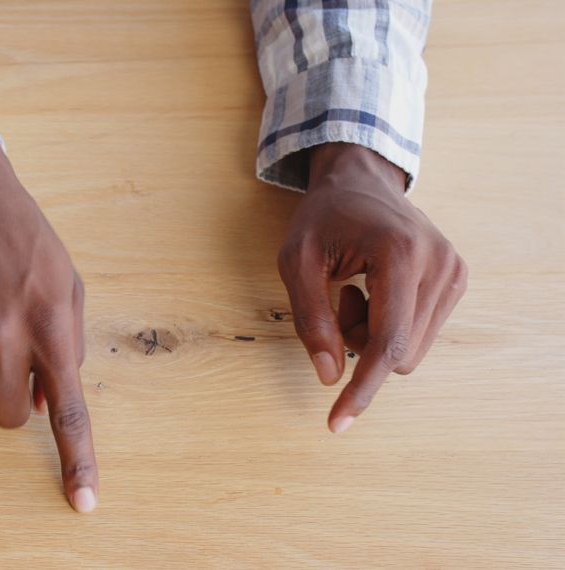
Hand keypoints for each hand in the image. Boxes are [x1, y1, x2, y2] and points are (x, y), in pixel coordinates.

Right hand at [0, 138, 96, 511]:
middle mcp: (3, 330)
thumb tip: (47, 400)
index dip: (76, 460)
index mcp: (49, 320)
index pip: (66, 408)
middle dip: (16, 402)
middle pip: (9, 416)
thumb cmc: (24, 239)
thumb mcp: (66, 283)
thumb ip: (66, 345)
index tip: (82, 501)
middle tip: (13, 365)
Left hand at [277, 143, 467, 433]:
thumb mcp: (296, 261)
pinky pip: (419, 334)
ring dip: (371, 335)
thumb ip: (309, 319)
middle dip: (357, 344)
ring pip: (410, 350)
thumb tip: (328, 376)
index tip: (337, 423)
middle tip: (337, 300)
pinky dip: (388, 326)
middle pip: (398, 353)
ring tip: (354, 291)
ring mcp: (454, 272)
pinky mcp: (457, 279)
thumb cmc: (323, 217)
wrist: (359, 180)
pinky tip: (373, 291)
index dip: (361, 389)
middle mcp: (439, 264)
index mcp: (400, 255)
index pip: (387, 343)